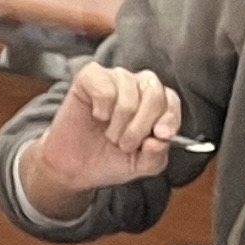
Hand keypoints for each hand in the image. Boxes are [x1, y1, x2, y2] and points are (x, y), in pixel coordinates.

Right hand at [18, 62, 182, 219]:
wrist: (73, 168)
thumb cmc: (108, 160)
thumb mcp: (141, 166)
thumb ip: (157, 155)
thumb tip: (160, 140)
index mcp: (154, 103)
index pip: (171, 100)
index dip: (169, 117)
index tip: (160, 135)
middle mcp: (137, 85)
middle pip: (154, 93)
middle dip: (141, 125)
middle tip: (125, 144)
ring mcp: (114, 78)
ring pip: (129, 92)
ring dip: (119, 122)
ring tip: (109, 135)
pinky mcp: (90, 77)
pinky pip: (106, 87)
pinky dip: (103, 106)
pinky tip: (97, 116)